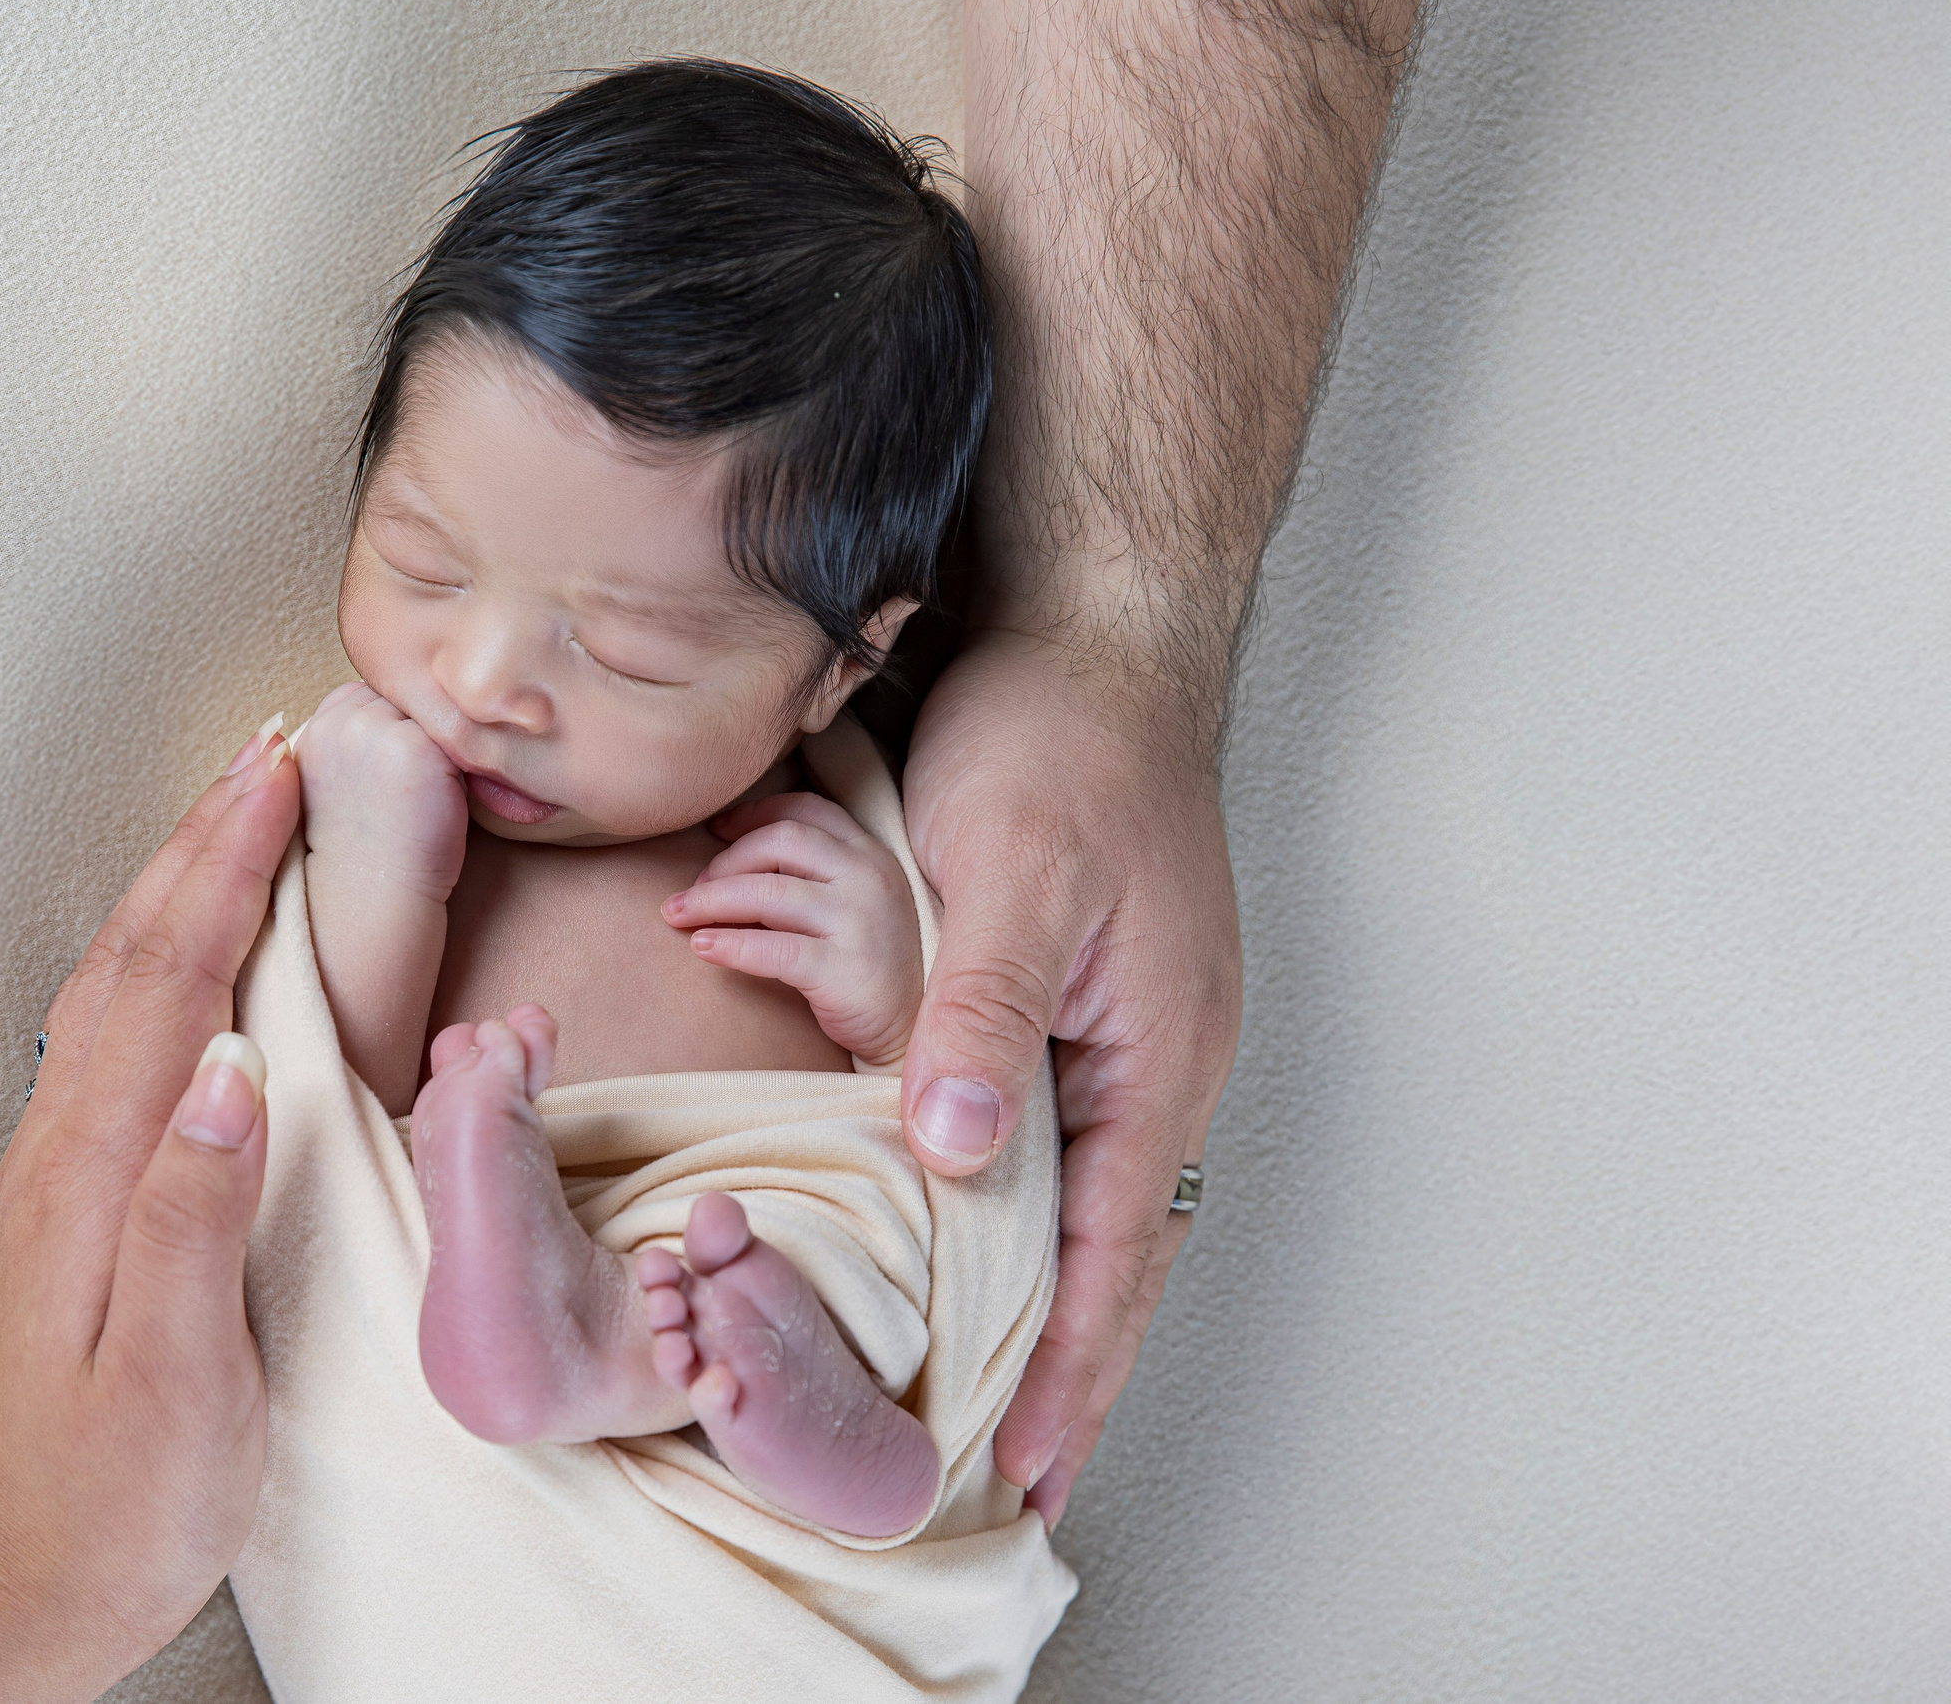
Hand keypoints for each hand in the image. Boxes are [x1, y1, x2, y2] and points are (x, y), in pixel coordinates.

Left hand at [0, 729, 301, 1702]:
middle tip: (265, 753)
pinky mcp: (80, 1197)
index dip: (225, 870)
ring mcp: (62, 1170)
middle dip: (198, 841)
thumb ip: (194, 1214)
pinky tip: (193, 956)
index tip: (278, 778)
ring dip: (174, 884)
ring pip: (117, 986)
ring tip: (232, 816)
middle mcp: (62, 1151)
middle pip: (132, 957)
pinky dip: (164, 956)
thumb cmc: (115, 1498)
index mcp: (94, 1176)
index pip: (170, 983)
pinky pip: (120, 1034)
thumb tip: (234, 1071)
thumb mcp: (179, 1374)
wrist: (24, 1582)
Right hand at [297, 679, 468, 903]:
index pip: (368, 696)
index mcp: (313, 728)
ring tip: (426, 793)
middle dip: (414, 732)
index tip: (390, 775)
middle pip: (401, 698)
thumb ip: (355, 737)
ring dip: (438, 743)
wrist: (373, 895)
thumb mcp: (340, 779)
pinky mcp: (414, 745)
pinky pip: (455, 734)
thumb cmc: (365, 846)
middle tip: (410, 787)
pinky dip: (460, 764)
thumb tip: (404, 708)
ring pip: (429, 713)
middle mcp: (338, 721)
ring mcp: (374, 728)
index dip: (389, 732)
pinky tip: (444, 798)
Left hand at [662, 792, 924, 1066]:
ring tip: (676, 915)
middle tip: (692, 890)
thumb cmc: (864, 967)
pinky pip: (774, 949)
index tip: (714, 830)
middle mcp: (870, 878)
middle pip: (780, 842)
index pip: (806, 810)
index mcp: (871, 855)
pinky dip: (730, 944)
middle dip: (724, 861)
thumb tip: (724, 865)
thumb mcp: (849, 907)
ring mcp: (861, 922)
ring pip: (769, 892)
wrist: (907, 1034)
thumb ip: (807, 878)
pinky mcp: (847, 970)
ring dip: (711, 900)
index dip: (753, 814)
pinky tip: (702, 947)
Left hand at [898, 631, 1239, 1527]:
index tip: (1030, 1463)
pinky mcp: (1088, 1000)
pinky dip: (1029, 1210)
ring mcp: (1128, 1033)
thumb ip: (983, 1016)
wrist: (1096, 642)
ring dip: (1049, 1296)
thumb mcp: (1012, 875)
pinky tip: (986, 1237)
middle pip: (1118, 1248)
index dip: (1071, 1362)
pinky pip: (1065, 1138)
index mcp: (1156, 1052)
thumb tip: (955, 1153)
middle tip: (1017, 1469)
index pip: (1112, 1248)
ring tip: (1001, 1389)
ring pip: (1090, 1200)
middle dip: (1071, 1362)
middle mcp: (1154, 1060)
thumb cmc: (1061, 745)